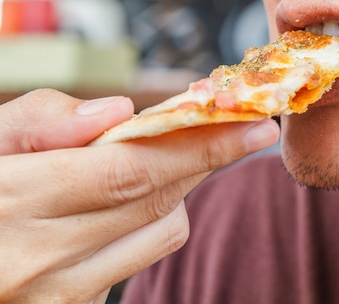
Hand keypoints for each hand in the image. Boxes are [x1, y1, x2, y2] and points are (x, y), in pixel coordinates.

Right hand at [0, 89, 279, 302]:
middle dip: (205, 158)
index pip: (132, 169)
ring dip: (175, 189)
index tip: (254, 122)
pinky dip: (149, 222)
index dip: (200, 144)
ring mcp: (53, 296)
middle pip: (156, 199)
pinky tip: (125, 201)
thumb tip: (118, 113)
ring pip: (160, 233)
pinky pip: (138, 260)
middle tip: (234, 126)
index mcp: (8, 202)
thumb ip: (38, 120)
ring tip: (157, 160)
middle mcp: (34, 260)